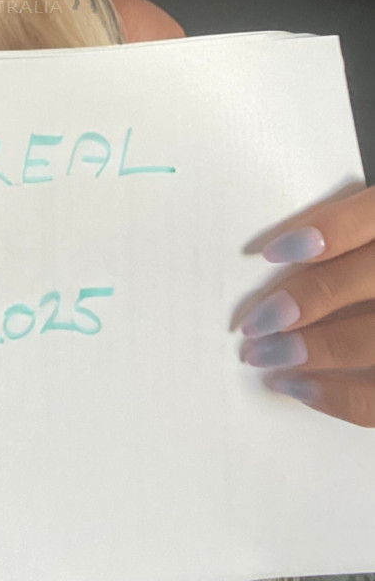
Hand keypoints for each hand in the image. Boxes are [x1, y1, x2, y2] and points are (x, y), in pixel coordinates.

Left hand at [237, 181, 374, 427]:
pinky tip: (301, 388)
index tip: (272, 252)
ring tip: (264, 357)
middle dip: (302, 303)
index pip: (367, 220)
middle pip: (361, 282)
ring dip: (311, 352)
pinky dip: (339, 398)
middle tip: (254, 323)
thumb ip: (345, 235)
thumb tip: (278, 256)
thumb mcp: (374, 230)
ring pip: (369, 341)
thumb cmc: (374, 264)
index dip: (321, 233)